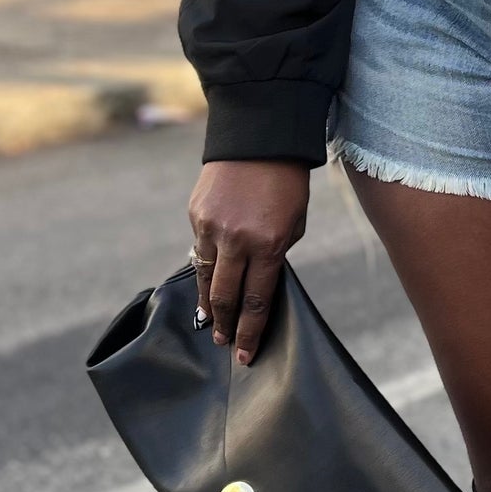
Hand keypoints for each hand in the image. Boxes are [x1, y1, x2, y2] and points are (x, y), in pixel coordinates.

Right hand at [187, 160, 310, 364]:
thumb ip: (276, 253)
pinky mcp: (196, 214)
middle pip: (226, 297)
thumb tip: (260, 280)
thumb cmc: (287, 182)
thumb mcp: (294, 222)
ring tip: (211, 321)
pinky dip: (205, 267)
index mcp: (268, 244)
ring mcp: (212, 227)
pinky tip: (208, 280)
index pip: (257, 300)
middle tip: (224, 343)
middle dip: (226, 325)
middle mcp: (237, 239)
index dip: (250, 331)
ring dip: (208, 303)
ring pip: (206, 277)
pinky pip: (199, 250)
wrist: (259, 137)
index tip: (245, 354)